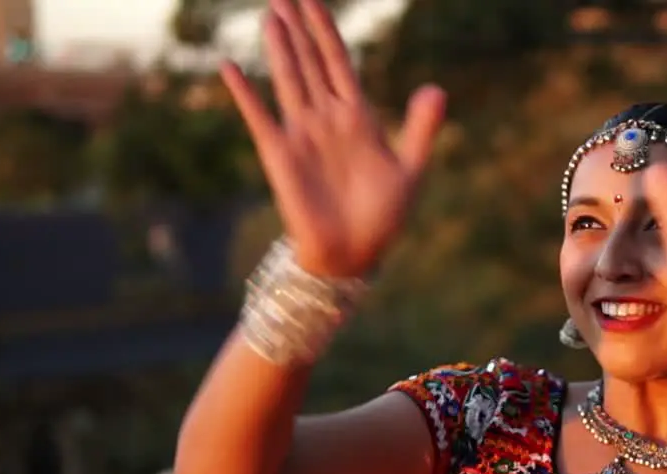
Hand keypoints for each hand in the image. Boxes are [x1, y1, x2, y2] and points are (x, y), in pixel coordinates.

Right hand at [221, 0, 445, 276]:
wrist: (354, 255)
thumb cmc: (383, 217)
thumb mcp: (410, 170)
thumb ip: (422, 129)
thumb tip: (437, 88)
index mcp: (358, 118)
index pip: (338, 63)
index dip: (326, 31)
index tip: (315, 0)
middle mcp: (326, 119)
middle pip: (310, 62)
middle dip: (298, 28)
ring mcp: (302, 135)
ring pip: (289, 81)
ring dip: (280, 49)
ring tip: (270, 15)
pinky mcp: (281, 156)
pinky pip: (260, 118)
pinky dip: (245, 94)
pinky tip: (230, 68)